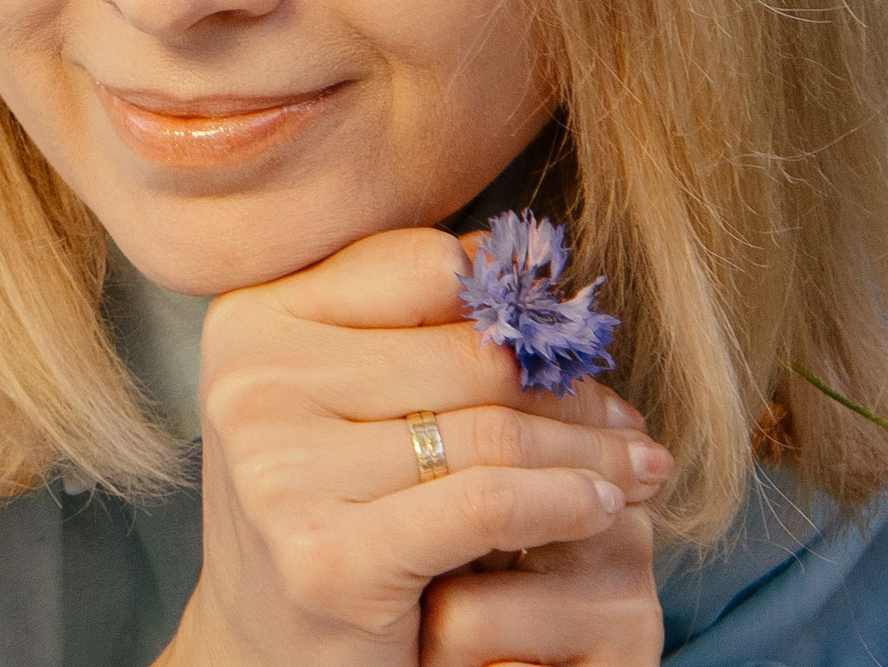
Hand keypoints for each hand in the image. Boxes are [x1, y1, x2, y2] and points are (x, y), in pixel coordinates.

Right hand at [156, 228, 672, 666]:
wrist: (265, 648)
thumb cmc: (322, 505)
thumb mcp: (339, 397)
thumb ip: (407, 323)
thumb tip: (520, 259)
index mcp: (250, 320)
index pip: (419, 268)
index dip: (511, 300)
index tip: (567, 337)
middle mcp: (252, 384)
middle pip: (468, 354)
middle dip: (568, 389)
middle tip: (627, 419)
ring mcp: (282, 470)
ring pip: (490, 432)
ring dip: (589, 452)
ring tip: (637, 466)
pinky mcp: (329, 555)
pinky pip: (488, 505)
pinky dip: (563, 503)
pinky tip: (598, 508)